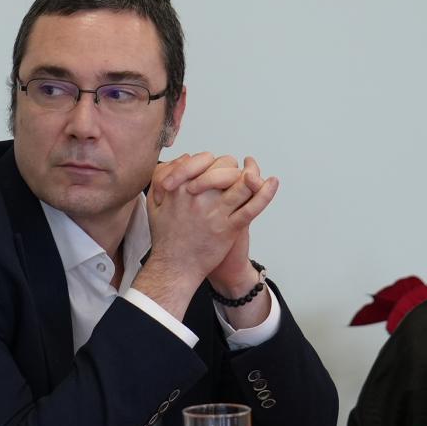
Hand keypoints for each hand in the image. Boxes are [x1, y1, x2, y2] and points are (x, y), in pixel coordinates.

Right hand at [133, 152, 276, 313]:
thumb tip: (181, 159)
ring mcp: (216, 212)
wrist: (175, 267)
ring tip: (253, 177)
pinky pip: (252, 206)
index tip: (212, 169)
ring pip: (240, 183)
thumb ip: (161, 177)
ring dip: (251, 176)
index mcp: (180, 187)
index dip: (211, 162)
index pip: (204, 159)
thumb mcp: (153, 203)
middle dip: (230, 168)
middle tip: (230, 177)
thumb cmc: (165, 237)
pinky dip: (265, 193)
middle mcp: (199, 196)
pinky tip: (273, 182)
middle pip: (225, 167)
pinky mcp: (229, 228)